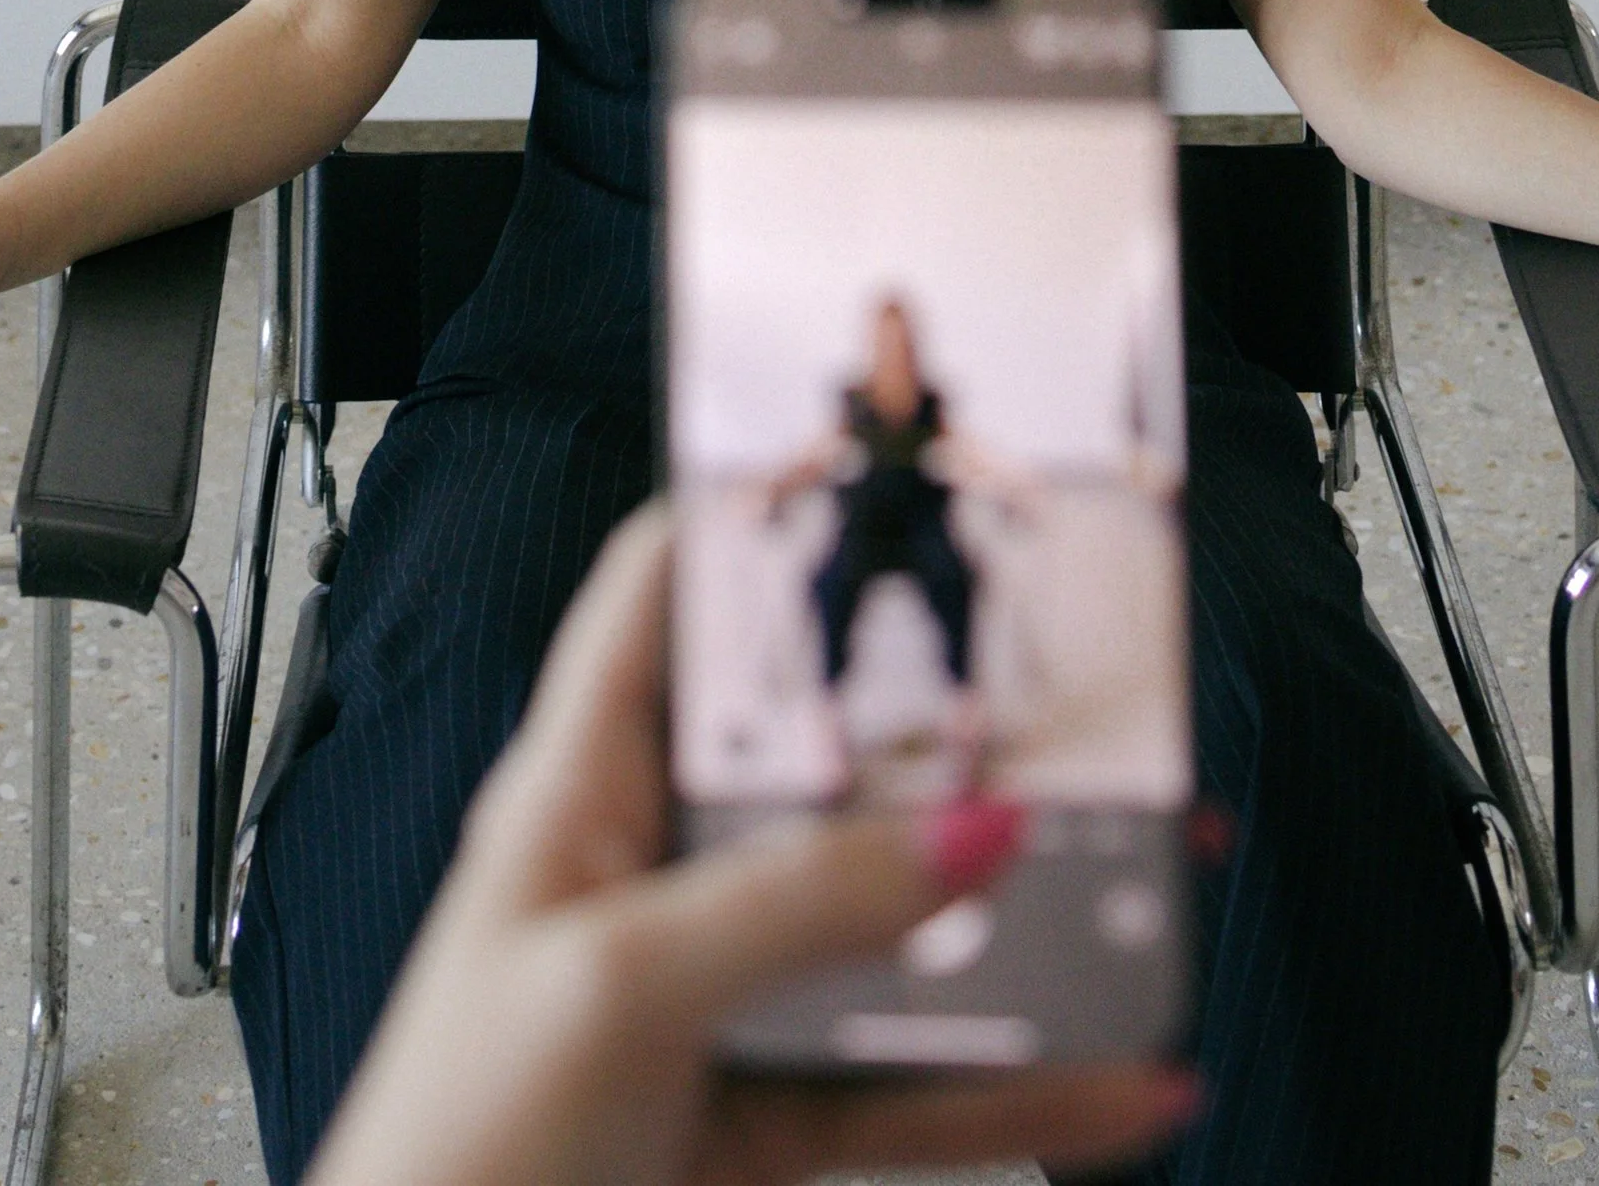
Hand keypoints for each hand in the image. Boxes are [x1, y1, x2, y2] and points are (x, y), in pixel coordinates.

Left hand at [311, 503, 1197, 1185]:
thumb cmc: (448, 1146)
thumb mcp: (620, 985)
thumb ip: (794, 903)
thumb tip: (963, 832)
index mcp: (583, 790)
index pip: (667, 599)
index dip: (762, 523)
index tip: (894, 480)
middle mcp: (658, 872)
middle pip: (831, 769)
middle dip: (962, 744)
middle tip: (1090, 710)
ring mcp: (721, 997)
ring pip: (899, 932)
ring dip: (1026, 923)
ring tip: (1150, 894)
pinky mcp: (765, 1114)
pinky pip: (916, 1087)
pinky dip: (1021, 1088)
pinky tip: (1118, 1082)